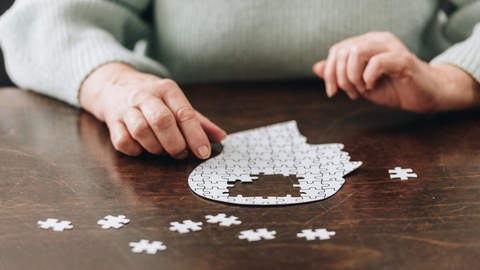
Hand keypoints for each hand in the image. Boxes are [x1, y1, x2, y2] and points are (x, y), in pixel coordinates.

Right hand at [79, 63, 226, 157]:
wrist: (113, 87)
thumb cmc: (153, 99)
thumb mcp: (176, 103)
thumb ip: (198, 121)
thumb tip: (220, 137)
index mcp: (167, 89)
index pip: (184, 113)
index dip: (196, 135)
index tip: (203, 152)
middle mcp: (145, 96)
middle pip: (162, 121)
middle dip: (175, 143)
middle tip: (181, 153)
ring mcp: (126, 108)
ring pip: (141, 132)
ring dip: (156, 148)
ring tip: (163, 150)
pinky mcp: (112, 122)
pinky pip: (123, 142)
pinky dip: (136, 150)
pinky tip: (143, 148)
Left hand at [313, 31, 479, 111]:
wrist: (425, 95)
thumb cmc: (394, 88)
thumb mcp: (359, 84)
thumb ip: (339, 75)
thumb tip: (317, 67)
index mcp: (367, 44)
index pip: (337, 50)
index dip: (329, 72)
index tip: (333, 92)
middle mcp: (378, 40)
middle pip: (343, 51)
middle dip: (339, 77)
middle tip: (350, 93)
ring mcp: (391, 47)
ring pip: (356, 52)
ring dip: (352, 76)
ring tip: (361, 90)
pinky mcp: (403, 59)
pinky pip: (376, 62)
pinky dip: (368, 78)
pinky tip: (372, 87)